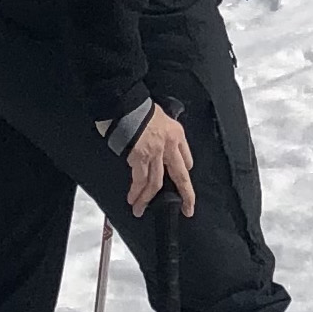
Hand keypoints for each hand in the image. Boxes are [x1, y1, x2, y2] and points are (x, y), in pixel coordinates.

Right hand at [124, 102, 194, 218]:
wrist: (125, 102)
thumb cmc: (137, 106)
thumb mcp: (159, 114)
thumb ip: (160, 131)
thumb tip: (152, 141)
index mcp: (176, 133)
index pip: (186, 157)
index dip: (183, 170)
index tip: (181, 181)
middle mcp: (170, 145)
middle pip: (181, 176)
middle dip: (186, 195)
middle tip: (187, 209)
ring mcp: (155, 152)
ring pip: (156, 183)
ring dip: (148, 198)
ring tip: (141, 209)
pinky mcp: (139, 157)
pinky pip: (140, 179)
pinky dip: (136, 191)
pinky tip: (133, 199)